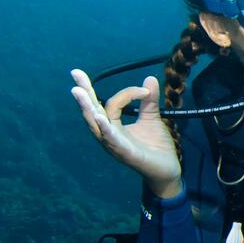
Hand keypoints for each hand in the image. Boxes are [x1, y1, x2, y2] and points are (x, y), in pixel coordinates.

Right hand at [69, 69, 181, 197]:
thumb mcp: (152, 119)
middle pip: (92, 112)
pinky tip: (100, 118)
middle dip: (84, 93)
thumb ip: (149, 101)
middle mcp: (109, 135)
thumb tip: (149, 78)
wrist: (168, 169)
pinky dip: (105, 129)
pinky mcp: (126, 154)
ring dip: (87, 108)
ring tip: (78, 91)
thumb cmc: (155, 146)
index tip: (145, 90)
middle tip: (75, 73)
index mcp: (113, 126)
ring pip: (96, 125)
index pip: (111, 104)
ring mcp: (114, 145)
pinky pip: (112, 140)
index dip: (126, 93)